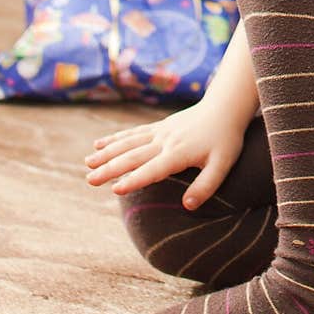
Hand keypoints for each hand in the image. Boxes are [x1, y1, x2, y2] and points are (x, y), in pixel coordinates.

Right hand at [84, 100, 245, 209]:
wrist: (225, 107)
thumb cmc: (226, 139)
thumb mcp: (223, 164)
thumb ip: (206, 186)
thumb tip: (187, 206)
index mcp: (179, 152)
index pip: (153, 169)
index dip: (134, 179)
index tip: (115, 190)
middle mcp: (165, 141)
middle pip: (133, 156)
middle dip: (110, 168)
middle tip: (89, 180)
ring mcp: (160, 132)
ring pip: (128, 143)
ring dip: (107, 153)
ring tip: (87, 163)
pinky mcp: (159, 127)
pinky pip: (133, 133)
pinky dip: (115, 139)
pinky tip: (99, 143)